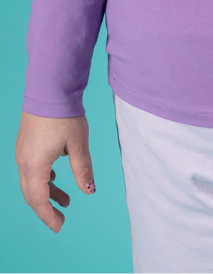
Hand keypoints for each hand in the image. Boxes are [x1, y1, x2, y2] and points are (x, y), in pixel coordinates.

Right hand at [16, 112, 94, 231]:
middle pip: (31, 195)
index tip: (59, 227)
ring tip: (65, 199)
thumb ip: (83, 170)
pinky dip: (41, 179)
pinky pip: (30, 170)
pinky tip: (54, 176)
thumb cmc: (65, 115)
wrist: (50, 88)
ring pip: (30, 182)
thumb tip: (89, 191)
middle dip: (46, 208)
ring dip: (46, 193)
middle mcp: (24, 162)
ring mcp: (22, 153)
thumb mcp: (78, 144)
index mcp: (35, 165)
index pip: (39, 200)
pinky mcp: (24, 144)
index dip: (48, 217)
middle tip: (62, 217)